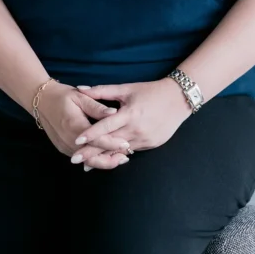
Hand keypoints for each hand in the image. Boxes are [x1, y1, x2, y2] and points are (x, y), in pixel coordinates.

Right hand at [36, 81, 132, 169]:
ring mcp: (65, 146)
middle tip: (126, 157)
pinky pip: (81, 158)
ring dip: (103, 161)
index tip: (125, 144)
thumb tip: (114, 113)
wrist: (41, 101)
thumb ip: (97, 107)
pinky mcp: (63, 148)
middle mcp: (68, 139)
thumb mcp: (80, 97)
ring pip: (87, 160)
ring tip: (120, 159)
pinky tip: (106, 157)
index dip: (111, 143)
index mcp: (74, 125)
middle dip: (110, 159)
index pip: (96, 139)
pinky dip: (94, 159)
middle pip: (92, 157)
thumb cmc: (62, 96)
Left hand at [72, 79, 191, 163]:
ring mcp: (145, 139)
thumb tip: (81, 89)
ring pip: (121, 151)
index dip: (91, 134)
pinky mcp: (152, 145)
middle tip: (75, 159)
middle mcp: (136, 129)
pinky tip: (108, 159)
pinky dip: (119, 155)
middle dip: (92, 152)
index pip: (106, 126)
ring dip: (104, 158)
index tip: (76, 141)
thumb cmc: (151, 91)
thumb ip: (103, 91)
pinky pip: (132, 151)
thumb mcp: (127, 88)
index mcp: (130, 114)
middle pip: (110, 144)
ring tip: (87, 165)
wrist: (179, 99)